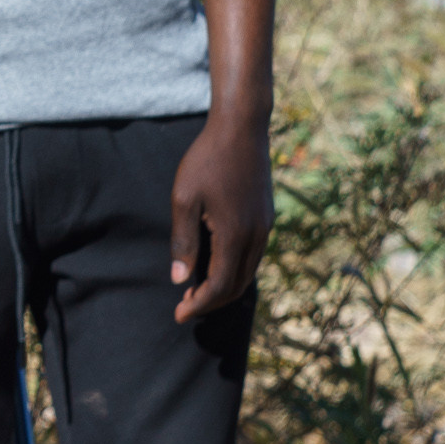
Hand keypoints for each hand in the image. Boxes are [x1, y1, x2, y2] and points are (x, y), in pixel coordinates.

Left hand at [167, 116, 272, 322]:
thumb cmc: (207, 160)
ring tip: (197, 291)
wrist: (241, 129)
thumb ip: (183, 242)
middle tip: (185, 307)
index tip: (178, 314)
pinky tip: (216, 265)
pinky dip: (235, 270)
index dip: (198, 306)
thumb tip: (180, 280)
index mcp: (235, 236)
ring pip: (248, 273)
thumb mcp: (184, 199)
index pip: (218, 287)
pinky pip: (253, 256)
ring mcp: (265, 228)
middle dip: (211, 302)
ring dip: (224, 288)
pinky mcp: (266, 218)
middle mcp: (256, 237)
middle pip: (236, 286)